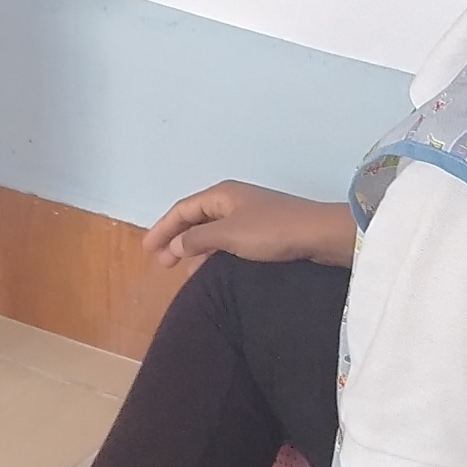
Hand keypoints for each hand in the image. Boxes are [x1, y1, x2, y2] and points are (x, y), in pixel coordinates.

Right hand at [140, 179, 347, 268]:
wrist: (319, 235)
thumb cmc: (273, 231)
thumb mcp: (229, 235)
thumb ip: (198, 239)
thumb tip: (176, 244)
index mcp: (222, 195)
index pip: (182, 209)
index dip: (162, 228)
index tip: (148, 250)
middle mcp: (233, 201)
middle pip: (195, 219)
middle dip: (176, 239)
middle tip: (161, 263)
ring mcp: (249, 215)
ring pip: (212, 231)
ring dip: (195, 249)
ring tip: (183, 270)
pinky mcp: (263, 231)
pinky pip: (227, 241)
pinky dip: (214, 254)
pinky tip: (212, 269)